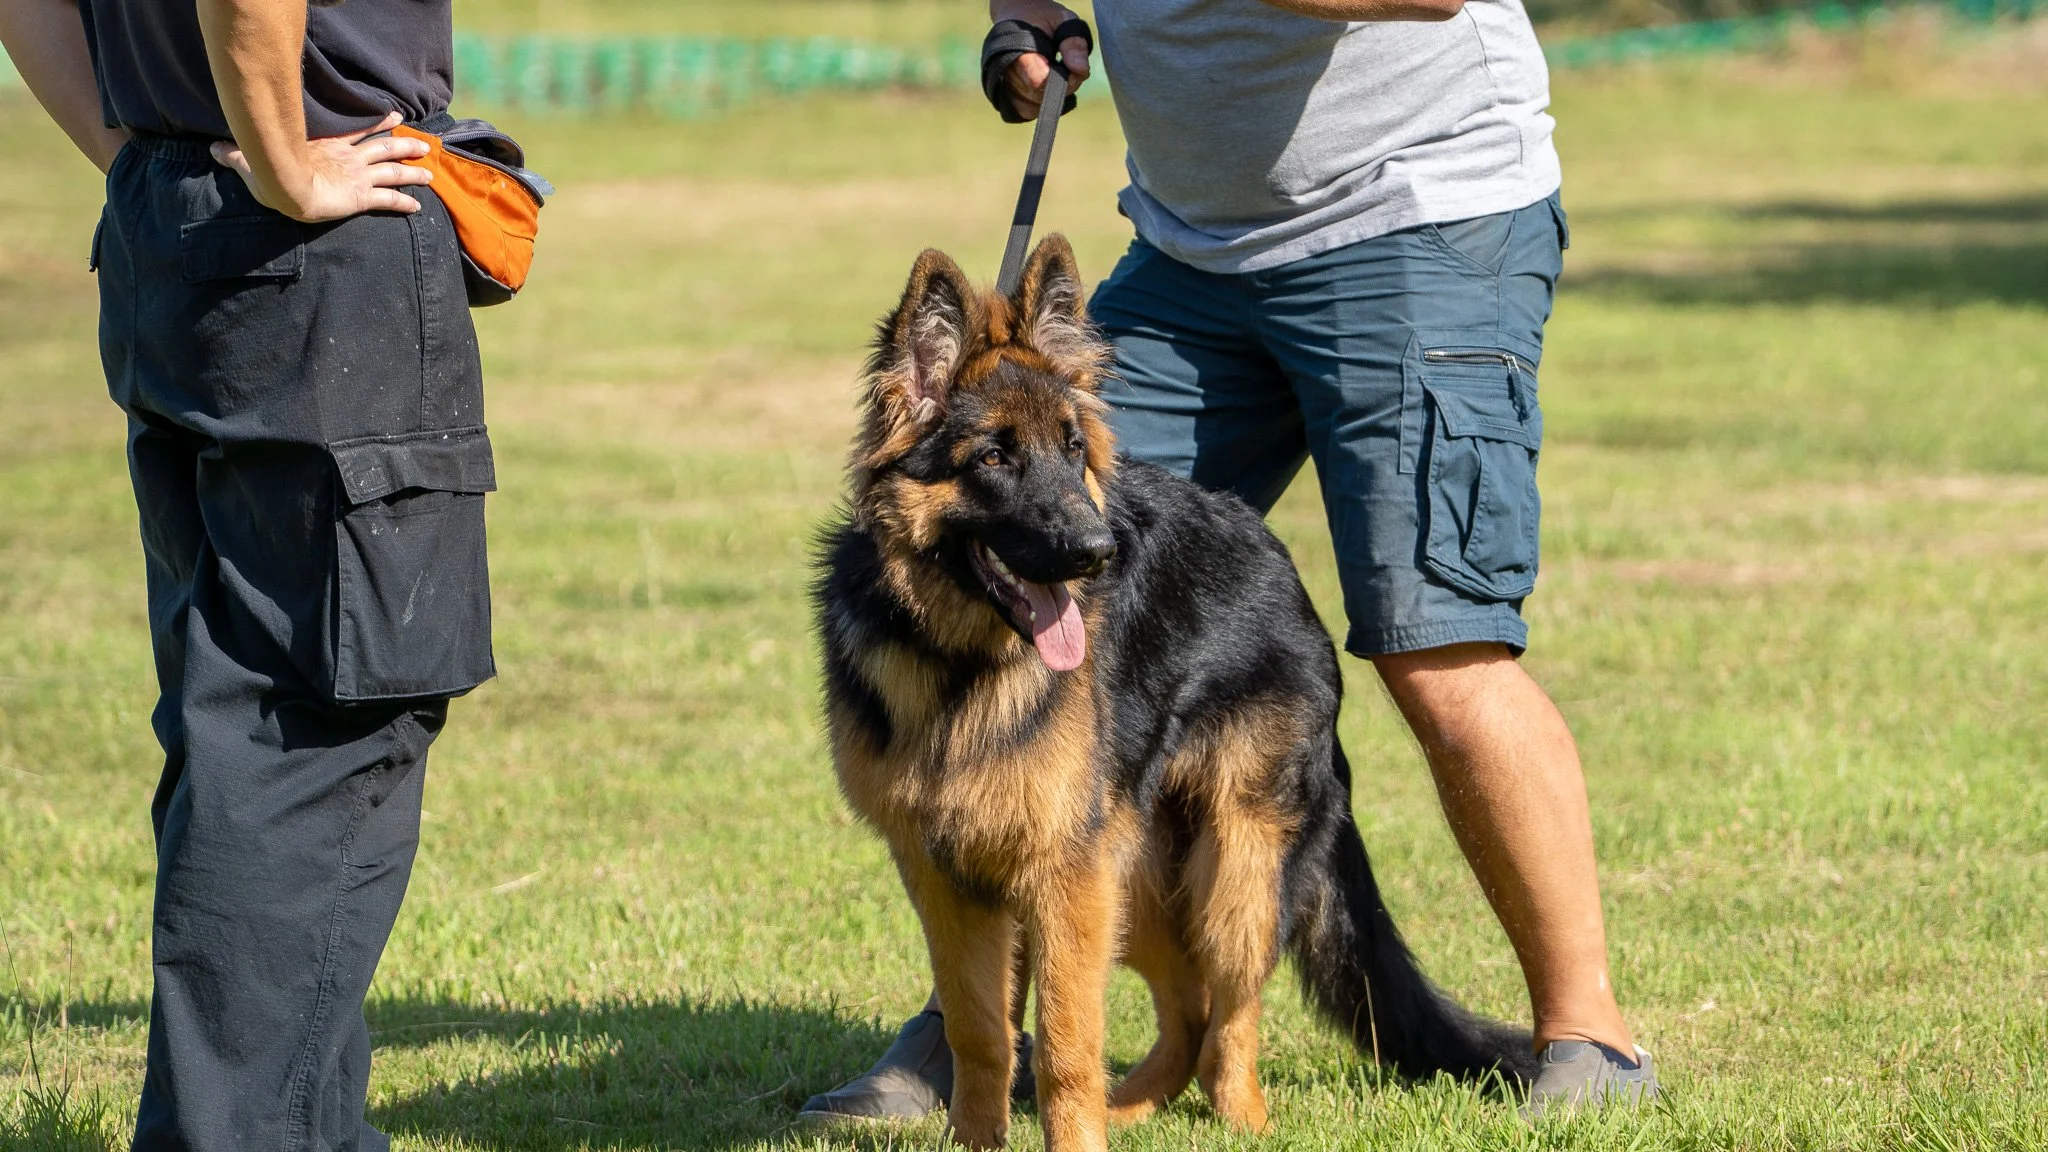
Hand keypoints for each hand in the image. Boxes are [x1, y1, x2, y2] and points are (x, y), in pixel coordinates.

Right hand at [209, 111, 433, 222]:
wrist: (284, 188)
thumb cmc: (269, 173)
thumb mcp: (251, 162)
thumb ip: (235, 155)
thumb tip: (210, 147)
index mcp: (327, 147)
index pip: (357, 132)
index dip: (377, 124)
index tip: (393, 117)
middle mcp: (347, 160)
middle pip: (383, 148)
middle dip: (404, 146)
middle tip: (424, 144)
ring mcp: (356, 178)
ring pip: (392, 171)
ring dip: (413, 172)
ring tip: (430, 173)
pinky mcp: (360, 197)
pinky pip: (387, 200)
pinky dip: (404, 202)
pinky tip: (418, 207)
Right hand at [991, 0, 1092, 120]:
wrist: (1015, 14)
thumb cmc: (1041, 17)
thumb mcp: (1063, 20)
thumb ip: (1073, 43)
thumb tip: (1080, 70)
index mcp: (1017, 51)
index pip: (1039, 82)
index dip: (1062, 81)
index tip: (1073, 67)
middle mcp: (1005, 72)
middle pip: (1039, 97)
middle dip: (1061, 87)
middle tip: (1068, 66)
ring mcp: (1002, 86)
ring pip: (1033, 107)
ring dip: (1051, 96)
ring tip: (1054, 71)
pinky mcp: (1005, 96)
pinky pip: (1026, 110)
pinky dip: (1041, 102)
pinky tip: (1047, 84)